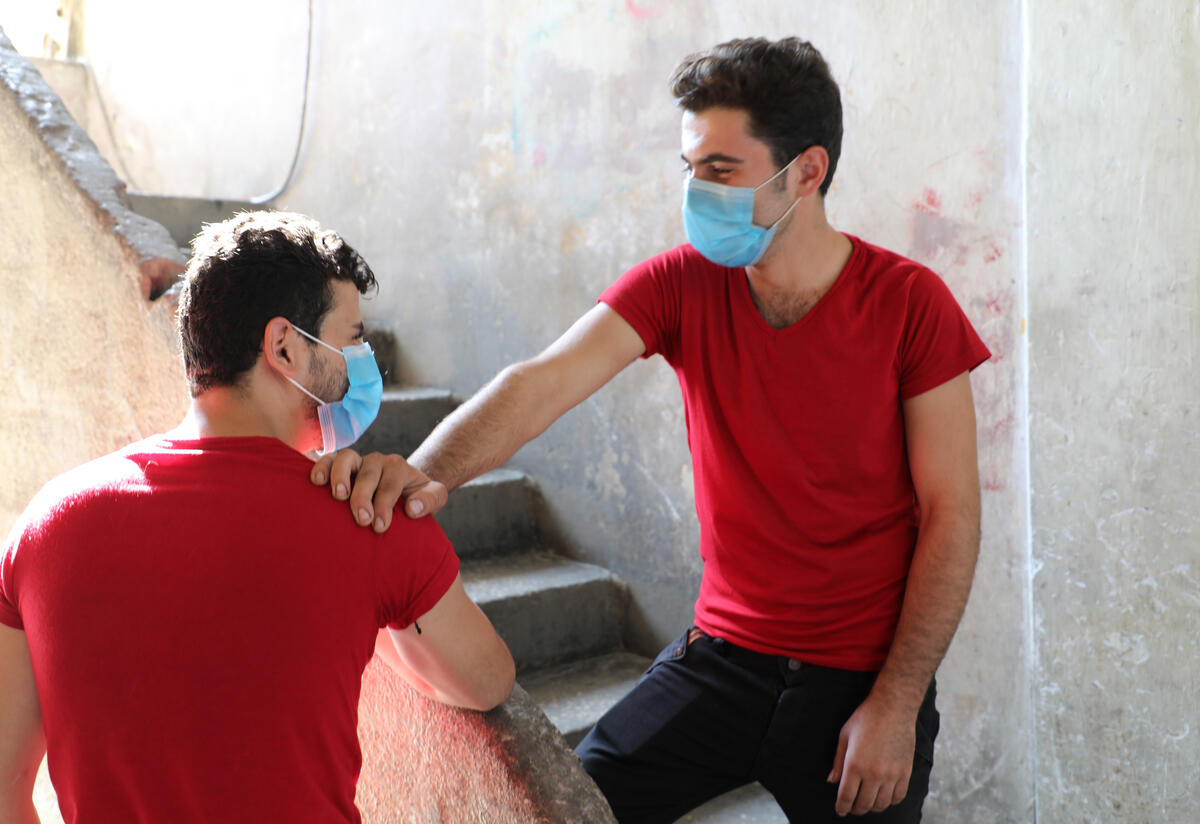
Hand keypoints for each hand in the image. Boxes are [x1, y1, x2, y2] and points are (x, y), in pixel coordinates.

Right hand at [310, 450, 447, 531]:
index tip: (380, 526)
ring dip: (340, 476)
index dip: (385, 504)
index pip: (391, 483)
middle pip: (368, 473)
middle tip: (363, 520)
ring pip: (346, 458)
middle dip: (364, 497)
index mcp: (399, 468)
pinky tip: (316, 482)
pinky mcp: (340, 466)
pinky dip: (321, 467)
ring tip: (338, 496)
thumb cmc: (417, 495)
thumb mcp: (435, 495)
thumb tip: (412, 508)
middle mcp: (377, 462)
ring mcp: (358, 462)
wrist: (405, 485)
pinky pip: (328, 460)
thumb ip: (431, 499)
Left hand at [827, 693, 916, 815]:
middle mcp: (873, 773)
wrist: (893, 708)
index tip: (840, 810)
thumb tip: (832, 781)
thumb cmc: (865, 719)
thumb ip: (837, 762)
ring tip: (867, 802)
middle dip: (855, 809)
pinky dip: (889, 801)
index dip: (842, 807)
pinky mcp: (905, 772)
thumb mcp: (844, 736)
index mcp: (854, 765)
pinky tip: (883, 796)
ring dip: (872, 807)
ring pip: (881, 804)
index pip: (846, 797)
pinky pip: (898, 797)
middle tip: (852, 807)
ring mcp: (891, 774)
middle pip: (863, 804)